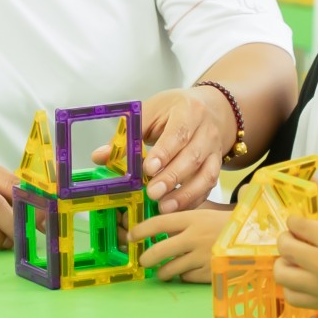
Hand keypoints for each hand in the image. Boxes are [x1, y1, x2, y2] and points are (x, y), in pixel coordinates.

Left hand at [93, 86, 231, 213]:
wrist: (212, 107)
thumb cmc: (174, 110)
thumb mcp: (150, 112)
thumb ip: (127, 135)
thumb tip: (100, 156)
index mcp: (188, 111)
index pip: (178, 133)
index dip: (164, 152)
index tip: (148, 169)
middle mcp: (206, 131)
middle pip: (192, 156)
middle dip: (172, 177)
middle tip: (152, 193)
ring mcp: (215, 150)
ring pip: (206, 175)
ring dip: (185, 194)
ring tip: (164, 208)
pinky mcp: (217, 165)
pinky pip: (209, 186)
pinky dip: (194, 199)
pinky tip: (177, 210)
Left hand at [130, 207, 229, 282]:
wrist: (259, 240)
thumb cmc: (232, 225)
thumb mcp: (209, 214)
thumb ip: (187, 218)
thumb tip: (163, 223)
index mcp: (193, 218)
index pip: (158, 223)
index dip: (140, 230)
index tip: (131, 235)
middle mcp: (194, 238)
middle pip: (158, 250)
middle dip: (146, 258)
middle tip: (143, 260)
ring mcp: (201, 257)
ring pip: (169, 269)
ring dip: (162, 271)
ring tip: (162, 271)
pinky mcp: (209, 274)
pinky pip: (186, 277)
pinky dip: (183, 276)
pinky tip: (187, 271)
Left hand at [274, 213, 317, 311]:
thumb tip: (306, 214)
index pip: (297, 225)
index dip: (295, 220)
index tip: (300, 222)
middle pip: (284, 247)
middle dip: (287, 237)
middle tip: (296, 238)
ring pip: (281, 274)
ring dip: (284, 262)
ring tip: (297, 259)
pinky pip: (291, 296)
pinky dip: (291, 286)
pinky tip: (302, 278)